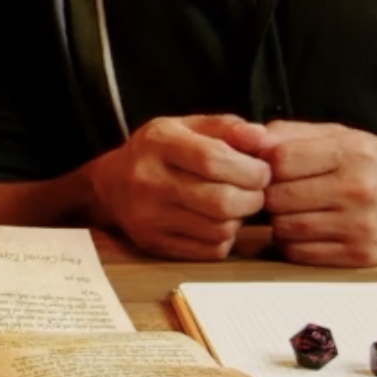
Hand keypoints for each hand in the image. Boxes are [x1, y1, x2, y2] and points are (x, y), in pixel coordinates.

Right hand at [83, 114, 272, 259]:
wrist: (111, 184)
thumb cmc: (159, 151)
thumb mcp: (187, 126)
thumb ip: (228, 128)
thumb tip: (265, 142)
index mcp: (158, 141)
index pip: (214, 160)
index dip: (251, 169)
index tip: (262, 171)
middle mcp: (148, 179)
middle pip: (221, 201)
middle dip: (253, 197)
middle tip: (255, 191)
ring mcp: (148, 216)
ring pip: (220, 229)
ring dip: (240, 219)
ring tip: (235, 204)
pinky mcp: (154, 243)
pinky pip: (210, 250)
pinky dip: (224, 238)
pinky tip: (217, 221)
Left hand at [260, 120, 376, 265]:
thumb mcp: (344, 135)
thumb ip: (295, 133)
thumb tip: (249, 136)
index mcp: (350, 152)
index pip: (279, 160)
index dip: (263, 164)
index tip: (267, 168)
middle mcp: (356, 189)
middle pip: (278, 197)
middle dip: (269, 194)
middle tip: (276, 192)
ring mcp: (359, 226)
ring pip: (285, 228)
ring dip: (279, 221)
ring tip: (292, 210)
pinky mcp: (360, 256)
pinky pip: (302, 254)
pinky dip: (293, 243)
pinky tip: (305, 230)